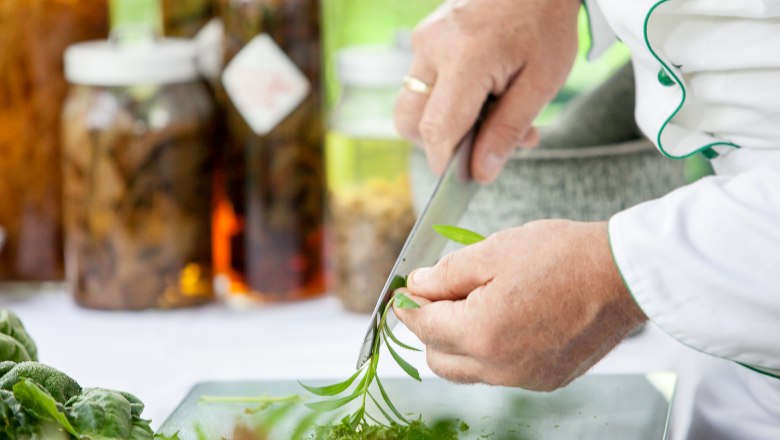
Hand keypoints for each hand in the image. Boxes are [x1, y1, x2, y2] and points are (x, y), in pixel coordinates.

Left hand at [393, 220, 646, 390]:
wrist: (624, 274)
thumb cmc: (563, 256)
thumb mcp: (493, 251)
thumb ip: (446, 273)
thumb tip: (417, 286)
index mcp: (482, 332)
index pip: (422, 325)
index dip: (407, 305)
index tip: (405, 291)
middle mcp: (500, 367)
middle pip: (438, 358)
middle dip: (430, 327)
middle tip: (440, 295)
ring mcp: (525, 378)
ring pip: (468, 370)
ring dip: (459, 342)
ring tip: (477, 304)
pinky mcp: (547, 380)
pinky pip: (501, 373)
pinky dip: (492, 351)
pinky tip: (508, 319)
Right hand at [394, 0, 580, 182]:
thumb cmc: (546, 24)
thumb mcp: (541, 83)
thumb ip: (508, 130)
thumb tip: (480, 172)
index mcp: (465, 57)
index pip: (437, 128)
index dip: (445, 162)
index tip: (464, 178)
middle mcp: (433, 47)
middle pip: (408, 120)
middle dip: (437, 143)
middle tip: (480, 142)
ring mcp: (424, 39)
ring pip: (411, 103)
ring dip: (442, 121)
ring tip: (489, 114)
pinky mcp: (424, 37)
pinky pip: (423, 82)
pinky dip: (446, 99)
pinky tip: (483, 92)